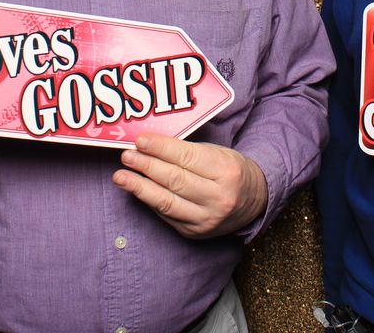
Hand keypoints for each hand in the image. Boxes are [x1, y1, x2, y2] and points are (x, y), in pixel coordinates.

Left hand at [112, 133, 268, 238]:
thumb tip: (150, 145)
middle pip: (175, 180)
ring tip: (120, 176)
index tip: (140, 140)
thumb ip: (187, 151)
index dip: (161, 148)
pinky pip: (167, 215)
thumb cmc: (231, 171)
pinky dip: (149, 200)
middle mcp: (218, 198)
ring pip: (166, 202)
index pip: (187, 158)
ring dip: (139, 187)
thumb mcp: (218, 153)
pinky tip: (136, 189)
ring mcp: (206, 219)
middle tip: (127, 156)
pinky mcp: (195, 233)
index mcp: (227, 172)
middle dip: (146, 166)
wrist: (253, 201)